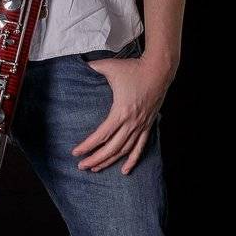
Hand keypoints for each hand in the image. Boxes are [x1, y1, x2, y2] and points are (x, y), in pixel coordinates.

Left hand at [71, 53, 177, 174]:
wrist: (159, 70)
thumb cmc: (134, 68)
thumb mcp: (110, 66)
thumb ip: (92, 67)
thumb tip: (79, 64)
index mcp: (120, 112)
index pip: (101, 136)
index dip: (87, 146)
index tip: (76, 152)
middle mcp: (131, 123)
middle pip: (111, 148)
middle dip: (95, 159)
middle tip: (81, 166)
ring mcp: (141, 125)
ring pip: (124, 151)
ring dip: (110, 161)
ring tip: (96, 168)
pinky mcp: (148, 125)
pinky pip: (140, 147)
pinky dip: (132, 160)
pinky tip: (125, 171)